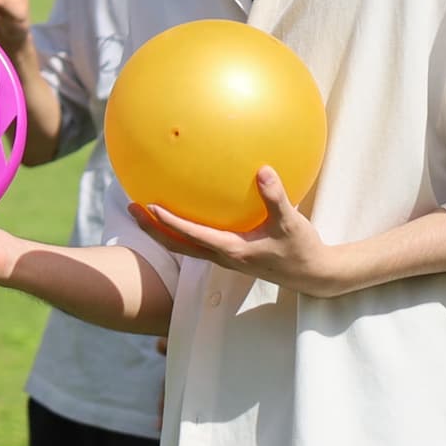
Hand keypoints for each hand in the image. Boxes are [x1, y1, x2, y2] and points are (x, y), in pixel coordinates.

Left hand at [134, 167, 340, 290]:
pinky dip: (185, 229)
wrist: (313, 276)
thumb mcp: (291, 222)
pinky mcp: (232, 256)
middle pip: (177, 245)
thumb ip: (276, 197)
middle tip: (131, 208)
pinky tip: (188, 208)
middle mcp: (222, 257)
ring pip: (185, 246)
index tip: (149, 206)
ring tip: (146, 210)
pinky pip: (200, 242)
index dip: (170, 222)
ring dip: (164, 231)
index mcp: (232, 250)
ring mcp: (226, 259)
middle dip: (152, 229)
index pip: (192, 236)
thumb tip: (262, 170)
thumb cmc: (302, 249)